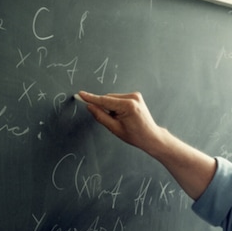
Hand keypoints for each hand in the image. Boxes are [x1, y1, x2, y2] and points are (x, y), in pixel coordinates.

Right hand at [78, 91, 215, 199]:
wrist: (151, 136)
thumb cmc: (135, 136)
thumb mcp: (114, 128)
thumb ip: (100, 116)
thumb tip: (90, 106)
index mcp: (128, 105)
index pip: (105, 100)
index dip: (91, 98)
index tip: (80, 94)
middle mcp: (133, 97)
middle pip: (108, 98)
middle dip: (104, 107)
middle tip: (110, 121)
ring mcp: (135, 96)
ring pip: (113, 98)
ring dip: (111, 107)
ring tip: (120, 120)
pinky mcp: (136, 96)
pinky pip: (119, 99)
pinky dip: (116, 106)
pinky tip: (123, 116)